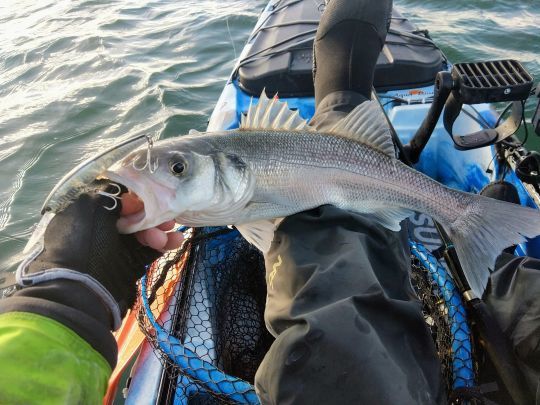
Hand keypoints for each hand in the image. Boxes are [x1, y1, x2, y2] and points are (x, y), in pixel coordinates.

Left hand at [18, 185, 182, 328]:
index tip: (151, 199)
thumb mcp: (90, 210)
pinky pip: (148, 250)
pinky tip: (176, 241)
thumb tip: (131, 199)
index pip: (116, 198)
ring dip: (159, 231)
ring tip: (172, 235)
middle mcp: (99, 228)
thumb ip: (111, 196)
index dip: (136, 197)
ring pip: (143, 232)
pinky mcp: (127, 265)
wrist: (82, 293)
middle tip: (167, 219)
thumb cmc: (83, 245)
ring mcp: (114, 248)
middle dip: (152, 215)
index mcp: (85, 213)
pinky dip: (163, 245)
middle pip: (133, 215)